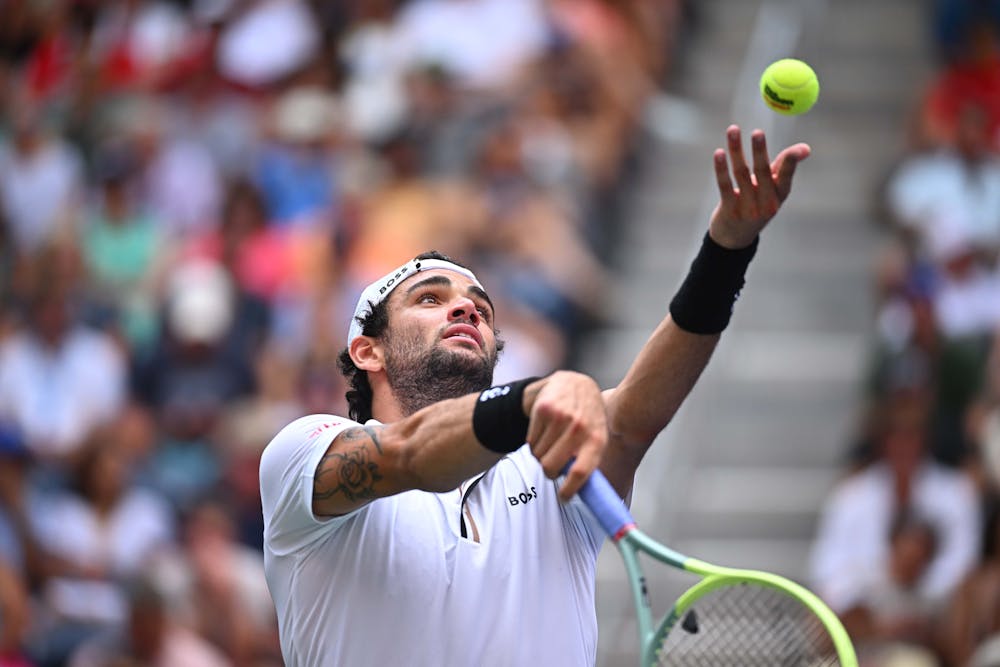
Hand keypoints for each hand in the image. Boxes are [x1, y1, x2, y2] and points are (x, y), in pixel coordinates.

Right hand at [524, 371, 607, 500]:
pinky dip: (533, 442)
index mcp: (597, 439)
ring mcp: (561, 417)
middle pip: (551, 467)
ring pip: (537, 455)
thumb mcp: (598, 436)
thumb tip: (589, 494)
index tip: (563, 497)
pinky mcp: (544, 410)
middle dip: (548, 471)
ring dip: (541, 454)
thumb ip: (590, 460)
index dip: (569, 490)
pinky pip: (530, 441)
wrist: (574, 383)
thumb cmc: (588, 416)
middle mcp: (579, 428)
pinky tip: (545, 430)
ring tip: (551, 442)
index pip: (580, 472)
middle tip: (552, 467)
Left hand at [708, 125, 810, 248]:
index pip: (786, 177)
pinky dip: (721, 169)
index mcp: (779, 196)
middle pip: (762, 173)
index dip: (792, 162)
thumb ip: (783, 168)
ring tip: (733, 129)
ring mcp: (747, 208)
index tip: (799, 148)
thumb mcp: (772, 190)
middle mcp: (766, 203)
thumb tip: (805, 148)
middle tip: (758, 132)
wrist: (735, 238)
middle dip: (760, 151)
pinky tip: (719, 153)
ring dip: (736, 150)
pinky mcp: (729, 210)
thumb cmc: (757, 204)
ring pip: (741, 174)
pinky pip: (725, 185)